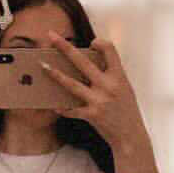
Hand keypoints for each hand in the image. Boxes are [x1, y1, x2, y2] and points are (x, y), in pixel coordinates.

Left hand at [42, 30, 148, 148]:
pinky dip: (62, 108)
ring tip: (43, 66)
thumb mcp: (126, 88)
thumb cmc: (128, 111)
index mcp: (119, 76)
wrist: (131, 136)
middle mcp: (108, 86)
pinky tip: (54, 106)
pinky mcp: (91, 115)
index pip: (110, 50)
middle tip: (51, 36)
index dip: (99, 42)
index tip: (91, 42)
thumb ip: (112, 75)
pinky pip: (71, 110)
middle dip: (64, 47)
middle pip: (82, 61)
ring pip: (71, 84)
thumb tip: (96, 63)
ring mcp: (99, 100)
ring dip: (55, 74)